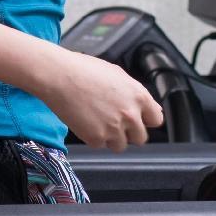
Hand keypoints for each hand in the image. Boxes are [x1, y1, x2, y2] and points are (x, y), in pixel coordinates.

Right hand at [40, 47, 164, 148]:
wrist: (59, 76)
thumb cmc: (85, 70)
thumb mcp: (119, 75)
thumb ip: (137, 95)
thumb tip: (152, 108)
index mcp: (139, 97)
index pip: (156, 120)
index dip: (146, 120)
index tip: (139, 120)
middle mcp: (130, 115)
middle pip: (140, 138)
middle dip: (129, 132)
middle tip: (114, 122)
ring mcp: (114, 129)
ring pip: (121, 145)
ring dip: (112, 138)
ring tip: (98, 122)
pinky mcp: (96, 139)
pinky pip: (100, 145)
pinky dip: (93, 137)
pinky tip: (86, 121)